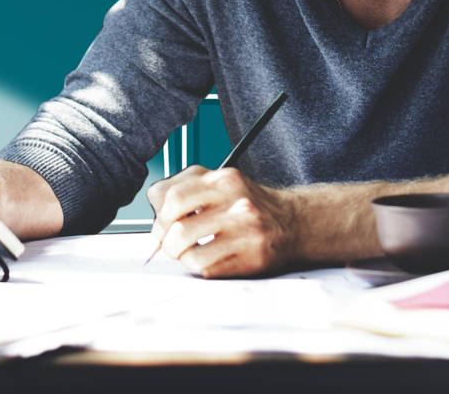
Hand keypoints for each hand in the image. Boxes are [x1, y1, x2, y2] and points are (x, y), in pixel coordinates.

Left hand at [147, 165, 297, 277]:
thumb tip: (156, 211)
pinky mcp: (251, 258)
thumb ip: (186, 187)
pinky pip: (207, 269)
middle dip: (165, 241)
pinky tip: (210, 258)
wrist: (293, 223)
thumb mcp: (221, 183)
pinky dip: (200, 267)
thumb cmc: (250, 205)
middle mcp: (235, 204)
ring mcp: (245, 232)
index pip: (171, 196)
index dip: (159, 216)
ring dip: (182, 257)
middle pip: (177, 227)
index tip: (160, 226)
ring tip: (190, 252)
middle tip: (169, 244)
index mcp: (223, 180)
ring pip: (189, 253)